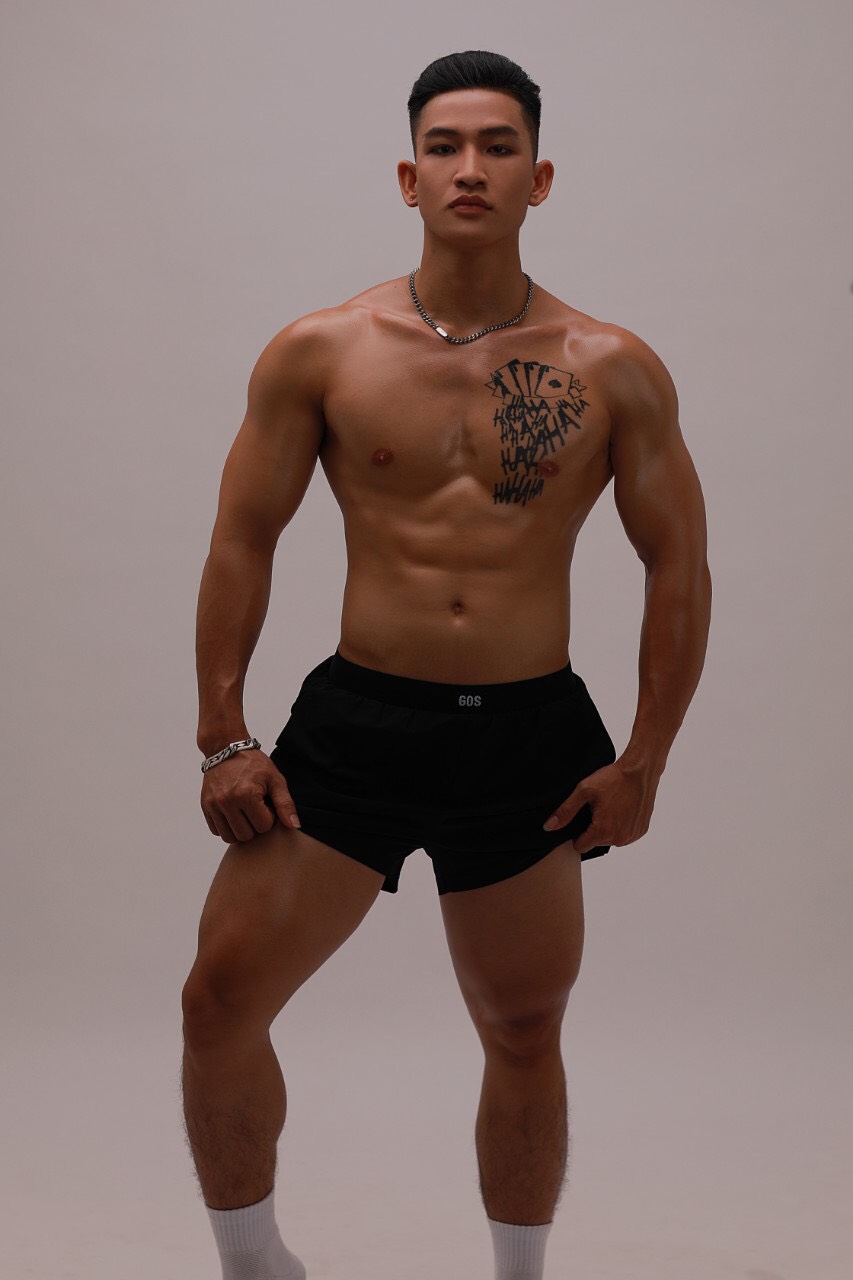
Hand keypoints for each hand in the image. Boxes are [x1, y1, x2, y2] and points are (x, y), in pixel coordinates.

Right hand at [200, 749, 300, 842]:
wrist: (226, 748)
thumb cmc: (253, 763)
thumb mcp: (275, 779)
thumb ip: (285, 804)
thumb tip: (294, 826)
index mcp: (246, 795)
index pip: (263, 827)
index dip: (269, 817)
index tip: (266, 804)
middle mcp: (227, 801)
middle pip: (246, 836)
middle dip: (254, 826)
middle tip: (256, 809)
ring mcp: (214, 805)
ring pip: (229, 837)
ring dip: (240, 830)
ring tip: (245, 813)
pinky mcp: (205, 806)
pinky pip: (216, 831)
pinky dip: (226, 827)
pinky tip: (234, 813)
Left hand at [542, 758, 658, 853]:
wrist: (640, 771)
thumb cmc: (612, 779)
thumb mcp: (584, 791)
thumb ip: (566, 811)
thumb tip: (549, 827)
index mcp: (603, 831)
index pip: (581, 846)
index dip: (577, 834)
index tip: (582, 818)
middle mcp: (619, 839)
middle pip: (596, 842)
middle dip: (594, 829)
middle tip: (598, 808)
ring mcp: (632, 836)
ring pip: (611, 839)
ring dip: (608, 828)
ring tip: (610, 807)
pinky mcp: (641, 831)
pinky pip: (625, 835)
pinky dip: (621, 825)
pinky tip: (621, 809)